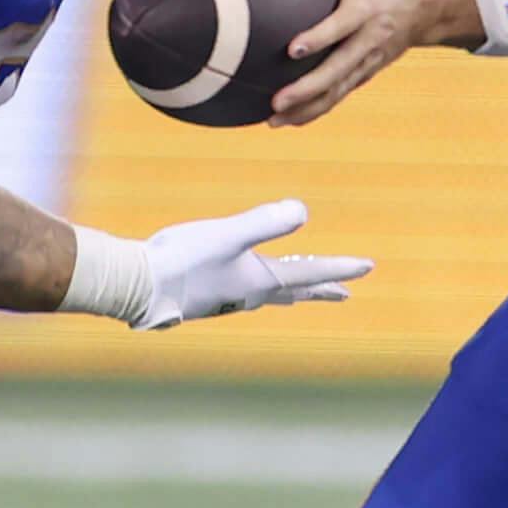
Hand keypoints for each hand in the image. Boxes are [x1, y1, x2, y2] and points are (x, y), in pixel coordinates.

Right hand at [140, 199, 369, 328]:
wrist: (139, 285)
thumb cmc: (183, 259)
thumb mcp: (229, 234)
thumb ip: (265, 222)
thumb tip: (302, 211)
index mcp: (261, 280)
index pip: (310, 274)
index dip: (341, 269)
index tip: (368, 268)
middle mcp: (249, 293)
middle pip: (295, 290)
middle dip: (320, 288)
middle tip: (345, 294)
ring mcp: (227, 296)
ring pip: (271, 292)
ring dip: (292, 288)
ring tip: (301, 288)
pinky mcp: (207, 294)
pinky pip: (246, 289)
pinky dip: (261, 285)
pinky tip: (247, 280)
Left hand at [271, 0, 462, 125]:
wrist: (422, 7)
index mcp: (365, 8)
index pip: (342, 26)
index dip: (320, 38)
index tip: (292, 49)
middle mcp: (369, 39)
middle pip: (339, 71)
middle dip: (308, 89)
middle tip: (276, 101)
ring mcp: (368, 62)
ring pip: (337, 91)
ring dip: (307, 109)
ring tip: (273, 119)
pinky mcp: (365, 74)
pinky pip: (338, 96)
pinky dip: (314, 111)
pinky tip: (286, 120)